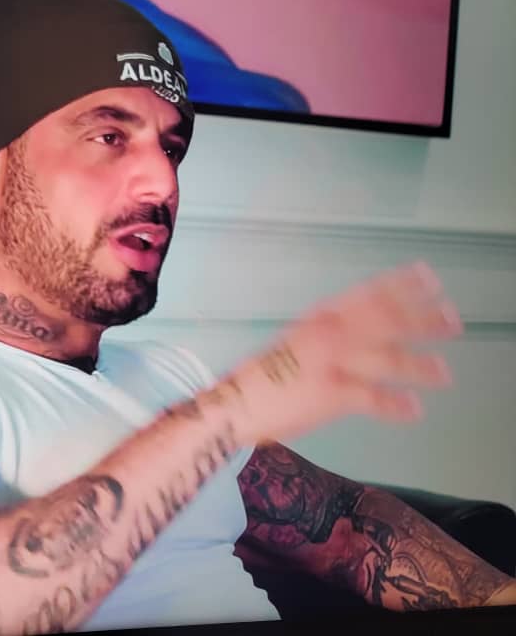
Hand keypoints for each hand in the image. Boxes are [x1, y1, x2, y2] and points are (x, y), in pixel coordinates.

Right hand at [221, 261, 462, 445]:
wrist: (235, 403)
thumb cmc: (263, 375)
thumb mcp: (295, 342)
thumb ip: (327, 335)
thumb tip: (357, 332)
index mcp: (320, 318)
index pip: (368, 295)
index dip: (401, 284)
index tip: (428, 276)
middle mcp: (329, 335)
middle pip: (386, 321)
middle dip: (422, 318)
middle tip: (452, 318)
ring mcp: (331, 364)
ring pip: (386, 358)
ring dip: (418, 364)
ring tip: (444, 371)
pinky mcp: (330, 396)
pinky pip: (371, 398)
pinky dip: (395, 404)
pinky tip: (414, 409)